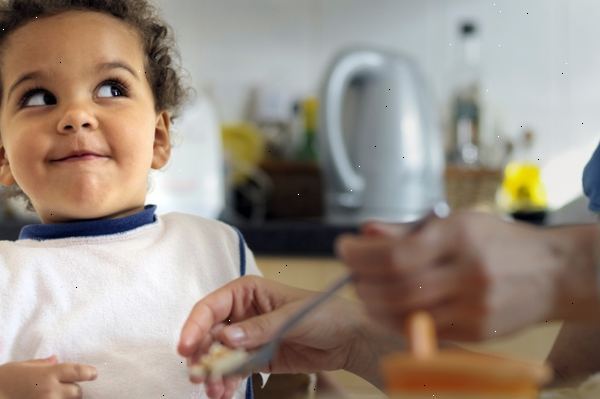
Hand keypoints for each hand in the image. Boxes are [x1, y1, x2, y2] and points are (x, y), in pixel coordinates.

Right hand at [0, 355, 96, 398]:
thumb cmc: (3, 381)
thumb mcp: (21, 367)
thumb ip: (41, 364)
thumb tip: (55, 359)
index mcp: (48, 374)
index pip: (78, 372)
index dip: (89, 373)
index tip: (93, 374)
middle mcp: (51, 391)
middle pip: (77, 392)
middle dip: (75, 390)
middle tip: (68, 388)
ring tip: (56, 395)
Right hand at [178, 276, 366, 397]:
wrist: (349, 339)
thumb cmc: (324, 313)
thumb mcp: (292, 316)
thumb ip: (260, 328)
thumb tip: (227, 336)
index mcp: (247, 291)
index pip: (211, 307)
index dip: (195, 326)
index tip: (186, 347)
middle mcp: (243, 313)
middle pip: (209, 334)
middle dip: (201, 355)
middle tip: (198, 375)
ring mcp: (249, 337)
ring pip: (219, 356)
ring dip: (213, 373)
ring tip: (214, 391)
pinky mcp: (257, 358)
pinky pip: (234, 370)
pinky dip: (226, 382)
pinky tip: (223, 393)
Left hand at [337, 212, 590, 340]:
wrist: (552, 271)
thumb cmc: (498, 241)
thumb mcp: (456, 223)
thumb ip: (407, 230)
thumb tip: (366, 231)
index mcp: (460, 235)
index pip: (395, 253)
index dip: (360, 255)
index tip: (343, 248)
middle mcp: (468, 271)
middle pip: (396, 286)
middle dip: (362, 282)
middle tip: (351, 275)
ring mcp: (475, 306)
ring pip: (406, 313)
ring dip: (373, 305)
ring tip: (364, 292)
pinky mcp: (478, 332)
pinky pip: (424, 331)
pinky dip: (395, 322)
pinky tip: (386, 310)